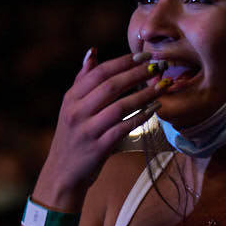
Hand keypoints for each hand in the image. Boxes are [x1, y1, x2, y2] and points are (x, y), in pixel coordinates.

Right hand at [32, 49, 167, 209]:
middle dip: (137, 73)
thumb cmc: (72, 137)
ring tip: (162, 85)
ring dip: (144, 94)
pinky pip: (124, 128)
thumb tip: (92, 51)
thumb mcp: (70, 107)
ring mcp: (87, 130)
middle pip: (111, 86)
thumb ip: (82, 79)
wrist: (62, 174)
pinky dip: (141, 117)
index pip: (99, 72)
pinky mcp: (99, 148)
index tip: (143, 55)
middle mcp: (77, 112)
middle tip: (158, 65)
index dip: (123, 62)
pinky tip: (156, 108)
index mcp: (71, 98)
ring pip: (120, 106)